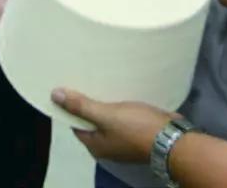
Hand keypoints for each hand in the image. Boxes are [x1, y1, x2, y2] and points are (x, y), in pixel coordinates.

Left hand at [51, 88, 172, 163]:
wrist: (172, 137)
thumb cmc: (136, 128)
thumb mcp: (106, 115)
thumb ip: (81, 106)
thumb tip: (54, 95)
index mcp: (96, 146)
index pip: (75, 124)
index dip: (72, 107)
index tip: (70, 86)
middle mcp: (108, 146)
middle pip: (92, 122)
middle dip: (89, 102)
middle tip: (85, 79)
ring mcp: (124, 140)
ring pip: (110, 118)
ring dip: (107, 102)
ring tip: (102, 80)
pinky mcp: (139, 132)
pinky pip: (124, 117)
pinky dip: (121, 105)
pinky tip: (121, 89)